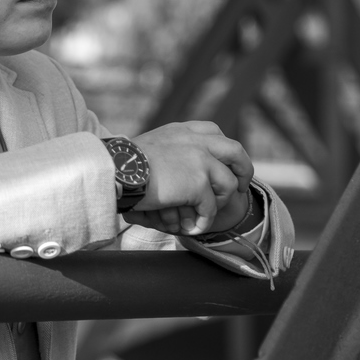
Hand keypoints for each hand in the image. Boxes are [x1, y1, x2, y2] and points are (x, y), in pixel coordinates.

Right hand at [121, 121, 251, 235]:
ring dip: (217, 204)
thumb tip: (178, 173)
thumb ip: (171, 153)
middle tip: (240, 188)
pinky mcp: (198, 181)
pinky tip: (190, 229)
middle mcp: (196, 140)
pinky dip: (202, 222)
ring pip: (227, 185)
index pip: (214, 132)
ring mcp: (200, 159)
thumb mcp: (151, 148)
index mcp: (182, 131)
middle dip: (243, 171)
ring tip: (201, 217)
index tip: (226, 166)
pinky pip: (210, 208)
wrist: (116, 169)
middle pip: (236, 152)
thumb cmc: (122, 164)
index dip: (225, 151)